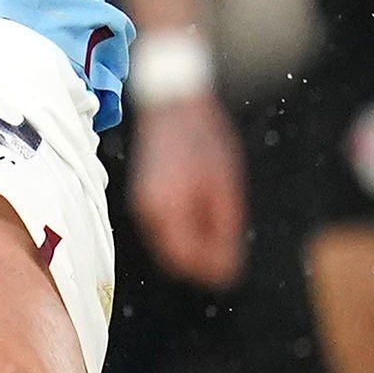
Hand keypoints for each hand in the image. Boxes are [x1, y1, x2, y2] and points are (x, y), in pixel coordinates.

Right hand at [127, 92, 246, 289]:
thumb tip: (227, 266)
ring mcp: (141, 204)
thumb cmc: (203, 137)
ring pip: (168, 245)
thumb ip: (225, 228)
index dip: (211, 269)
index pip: (186, 259)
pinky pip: (163, 229)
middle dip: (202, 260)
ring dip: (194, 245)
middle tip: (229, 251)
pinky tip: (203, 214)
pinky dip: (184, 231)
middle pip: (174, 257)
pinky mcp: (143, 197)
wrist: (172, 104)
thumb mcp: (226, 183)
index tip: (232, 269)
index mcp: (168, 208)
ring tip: (220, 225)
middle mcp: (148, 211)